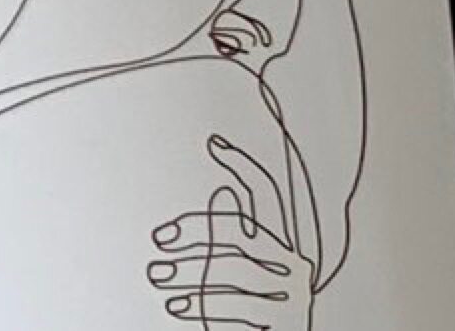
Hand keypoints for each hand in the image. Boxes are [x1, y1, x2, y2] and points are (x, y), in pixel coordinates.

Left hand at [149, 143, 315, 322]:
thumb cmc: (261, 312)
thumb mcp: (253, 273)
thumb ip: (242, 237)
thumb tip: (225, 193)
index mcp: (288, 247)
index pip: (267, 197)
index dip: (244, 168)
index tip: (215, 143)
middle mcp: (295, 267)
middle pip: (239, 233)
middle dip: (196, 231)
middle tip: (160, 240)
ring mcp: (293, 297)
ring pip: (233, 269)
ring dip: (189, 273)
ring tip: (159, 276)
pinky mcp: (286, 324)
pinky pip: (239, 307)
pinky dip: (204, 306)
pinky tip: (177, 305)